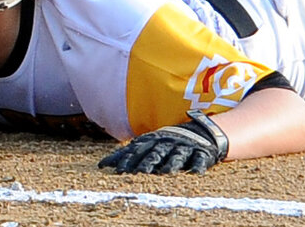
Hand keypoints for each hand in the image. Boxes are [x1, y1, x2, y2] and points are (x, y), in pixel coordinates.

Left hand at [99, 112, 227, 173]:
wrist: (200, 131)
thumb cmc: (168, 142)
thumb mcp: (149, 144)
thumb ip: (129, 153)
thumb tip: (103, 164)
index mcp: (151, 140)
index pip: (135, 149)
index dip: (125, 159)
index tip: (115, 169)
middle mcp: (166, 142)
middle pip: (154, 153)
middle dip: (145, 163)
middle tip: (136, 173)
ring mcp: (183, 147)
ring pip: (175, 156)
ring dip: (169, 165)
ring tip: (164, 173)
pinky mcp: (201, 153)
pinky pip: (198, 159)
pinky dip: (196, 166)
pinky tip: (194, 173)